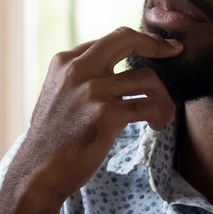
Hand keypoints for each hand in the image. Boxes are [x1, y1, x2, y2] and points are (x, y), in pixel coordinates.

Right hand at [10, 28, 180, 204]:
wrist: (37, 173)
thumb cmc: (50, 142)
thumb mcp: (57, 97)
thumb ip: (80, 79)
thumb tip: (112, 72)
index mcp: (64, 62)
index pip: (109, 40)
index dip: (138, 42)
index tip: (157, 48)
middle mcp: (77, 70)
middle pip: (127, 40)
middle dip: (156, 44)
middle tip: (174, 51)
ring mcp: (91, 91)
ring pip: (147, 79)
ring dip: (164, 98)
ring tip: (165, 115)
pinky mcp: (105, 114)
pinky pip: (148, 106)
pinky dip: (159, 115)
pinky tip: (157, 126)